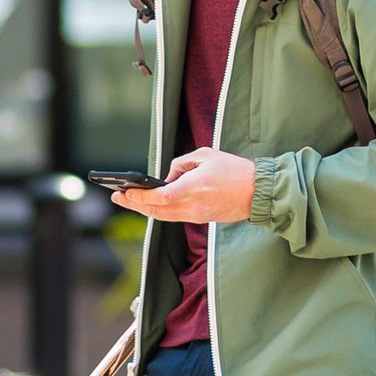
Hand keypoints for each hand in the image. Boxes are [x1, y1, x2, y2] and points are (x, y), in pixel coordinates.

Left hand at [111, 148, 255, 223]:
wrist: (258, 192)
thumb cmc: (235, 170)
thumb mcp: (206, 155)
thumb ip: (181, 164)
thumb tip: (167, 176)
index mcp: (195, 187)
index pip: (161, 197)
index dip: (140, 197)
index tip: (125, 192)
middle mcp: (194, 205)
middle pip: (156, 210)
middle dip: (134, 204)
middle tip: (117, 197)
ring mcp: (197, 216)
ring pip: (163, 217)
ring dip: (143, 209)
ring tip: (127, 200)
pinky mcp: (201, 220)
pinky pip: (174, 217)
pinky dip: (159, 211)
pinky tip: (149, 204)